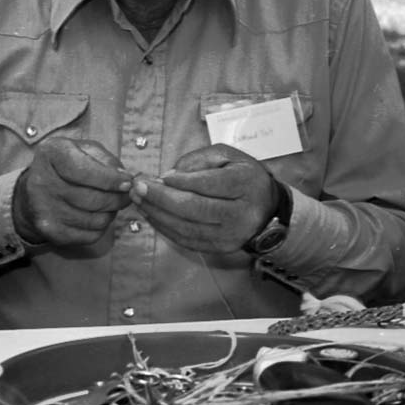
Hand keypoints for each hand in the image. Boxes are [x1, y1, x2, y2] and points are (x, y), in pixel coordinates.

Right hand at [13, 138, 131, 246]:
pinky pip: (89, 235)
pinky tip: (97, 215)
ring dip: (110, 213)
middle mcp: (41, 181)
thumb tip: (126, 181)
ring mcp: (43, 209)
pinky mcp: (50, 231)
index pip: (84, 170)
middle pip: (91, 199)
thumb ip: (107, 161)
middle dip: (117, 199)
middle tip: (126, 196)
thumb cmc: (68, 166)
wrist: (36, 190)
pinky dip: (101, 227)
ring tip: (110, 204)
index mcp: (51, 153)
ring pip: (94, 220)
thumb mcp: (85, 150)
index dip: (110, 180)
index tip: (128, 183)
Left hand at [129, 144, 275, 253]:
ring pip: (187, 227)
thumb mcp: (228, 156)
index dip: (181, 182)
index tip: (159, 176)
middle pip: (195, 208)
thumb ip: (199, 159)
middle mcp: (240, 213)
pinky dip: (165, 228)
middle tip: (138, 188)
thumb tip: (170, 177)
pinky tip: (151, 215)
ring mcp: (230, 235)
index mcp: (246, 184)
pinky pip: (187, 240)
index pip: (209, 184)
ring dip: (157, 214)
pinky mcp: (220, 248)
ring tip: (138, 200)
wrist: (266, 211)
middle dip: (161, 198)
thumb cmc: (243, 178)